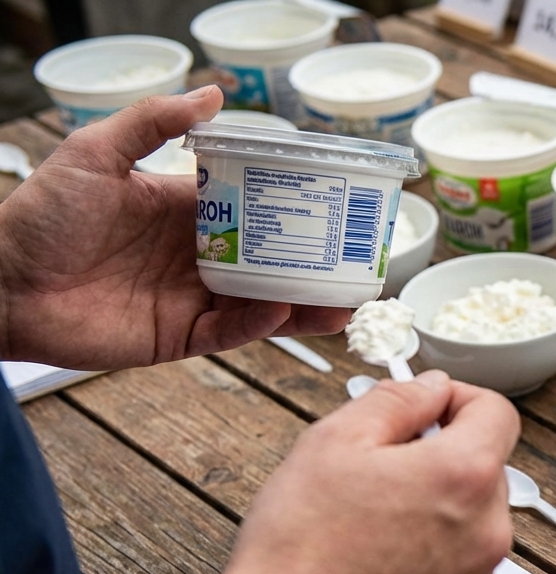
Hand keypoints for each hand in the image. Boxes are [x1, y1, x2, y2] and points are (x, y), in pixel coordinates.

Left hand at [0, 87, 349, 369]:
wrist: (1, 283)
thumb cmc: (39, 216)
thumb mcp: (96, 153)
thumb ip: (153, 123)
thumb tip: (214, 95)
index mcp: (183, 210)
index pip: (254, 207)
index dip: (295, 208)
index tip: (335, 205)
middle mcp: (196, 255)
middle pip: (271, 260)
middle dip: (316, 264)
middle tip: (360, 261)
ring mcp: (190, 298)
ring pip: (263, 301)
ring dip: (305, 302)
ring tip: (346, 300)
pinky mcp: (177, 336)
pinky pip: (228, 331)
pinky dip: (256, 323)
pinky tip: (281, 310)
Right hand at [49, 372, 520, 573]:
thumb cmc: (299, 553)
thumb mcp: (334, 441)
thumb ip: (395, 400)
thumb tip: (427, 387)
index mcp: (465, 475)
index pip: (496, 411)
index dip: (456, 398)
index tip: (425, 407)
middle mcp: (487, 530)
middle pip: (483, 468)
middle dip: (438, 457)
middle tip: (376, 469)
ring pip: (469, 520)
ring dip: (433, 509)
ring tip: (367, 524)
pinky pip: (457, 567)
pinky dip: (427, 556)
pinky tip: (374, 564)